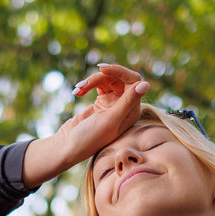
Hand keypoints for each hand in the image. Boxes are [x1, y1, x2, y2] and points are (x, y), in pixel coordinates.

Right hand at [22, 64, 149, 187]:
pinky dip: (87, 85)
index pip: (133, 81)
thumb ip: (128, 102)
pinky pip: (98, 85)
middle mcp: (125, 106)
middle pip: (118, 78)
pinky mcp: (102, 102)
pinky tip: (77, 92)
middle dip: (101, 77)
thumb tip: (147, 83)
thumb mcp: (110, 120)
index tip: (102, 69)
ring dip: (91, 81)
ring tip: (78, 90)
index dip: (119, 71)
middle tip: (85, 83)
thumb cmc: (90, 138)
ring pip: (107, 80)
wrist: (68, 146)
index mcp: (132, 111)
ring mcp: (113, 104)